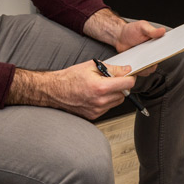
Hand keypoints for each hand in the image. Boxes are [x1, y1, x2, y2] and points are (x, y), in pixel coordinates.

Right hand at [8, 60, 136, 119]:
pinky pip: (108, 108)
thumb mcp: (92, 66)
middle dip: (120, 86)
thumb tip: (126, 70)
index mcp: (101, 87)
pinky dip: (106, 101)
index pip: (127, 84)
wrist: (54, 91)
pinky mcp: (93, 116)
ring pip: (117, 102)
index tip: (128, 75)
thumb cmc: (69, 78)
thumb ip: (112, 69)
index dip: (129, 78)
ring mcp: (97, 110)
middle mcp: (100, 101)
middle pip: (124, 94)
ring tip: (101, 87)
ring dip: (114, 94)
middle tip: (110, 80)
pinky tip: (95, 95)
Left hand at [84, 9, 164, 76]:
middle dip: (153, 62)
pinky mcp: (137, 65)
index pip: (164, 52)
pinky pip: (140, 72)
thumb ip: (152, 30)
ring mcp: (145, 61)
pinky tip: (133, 65)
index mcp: (156, 44)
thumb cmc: (132, 30)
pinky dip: (137, 71)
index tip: (158, 53)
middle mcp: (152, 54)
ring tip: (137, 61)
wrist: (119, 36)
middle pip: (157, 62)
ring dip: (145, 68)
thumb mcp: (142, 26)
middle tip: (145, 58)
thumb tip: (162, 31)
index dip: (164, 54)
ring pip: (149, 70)